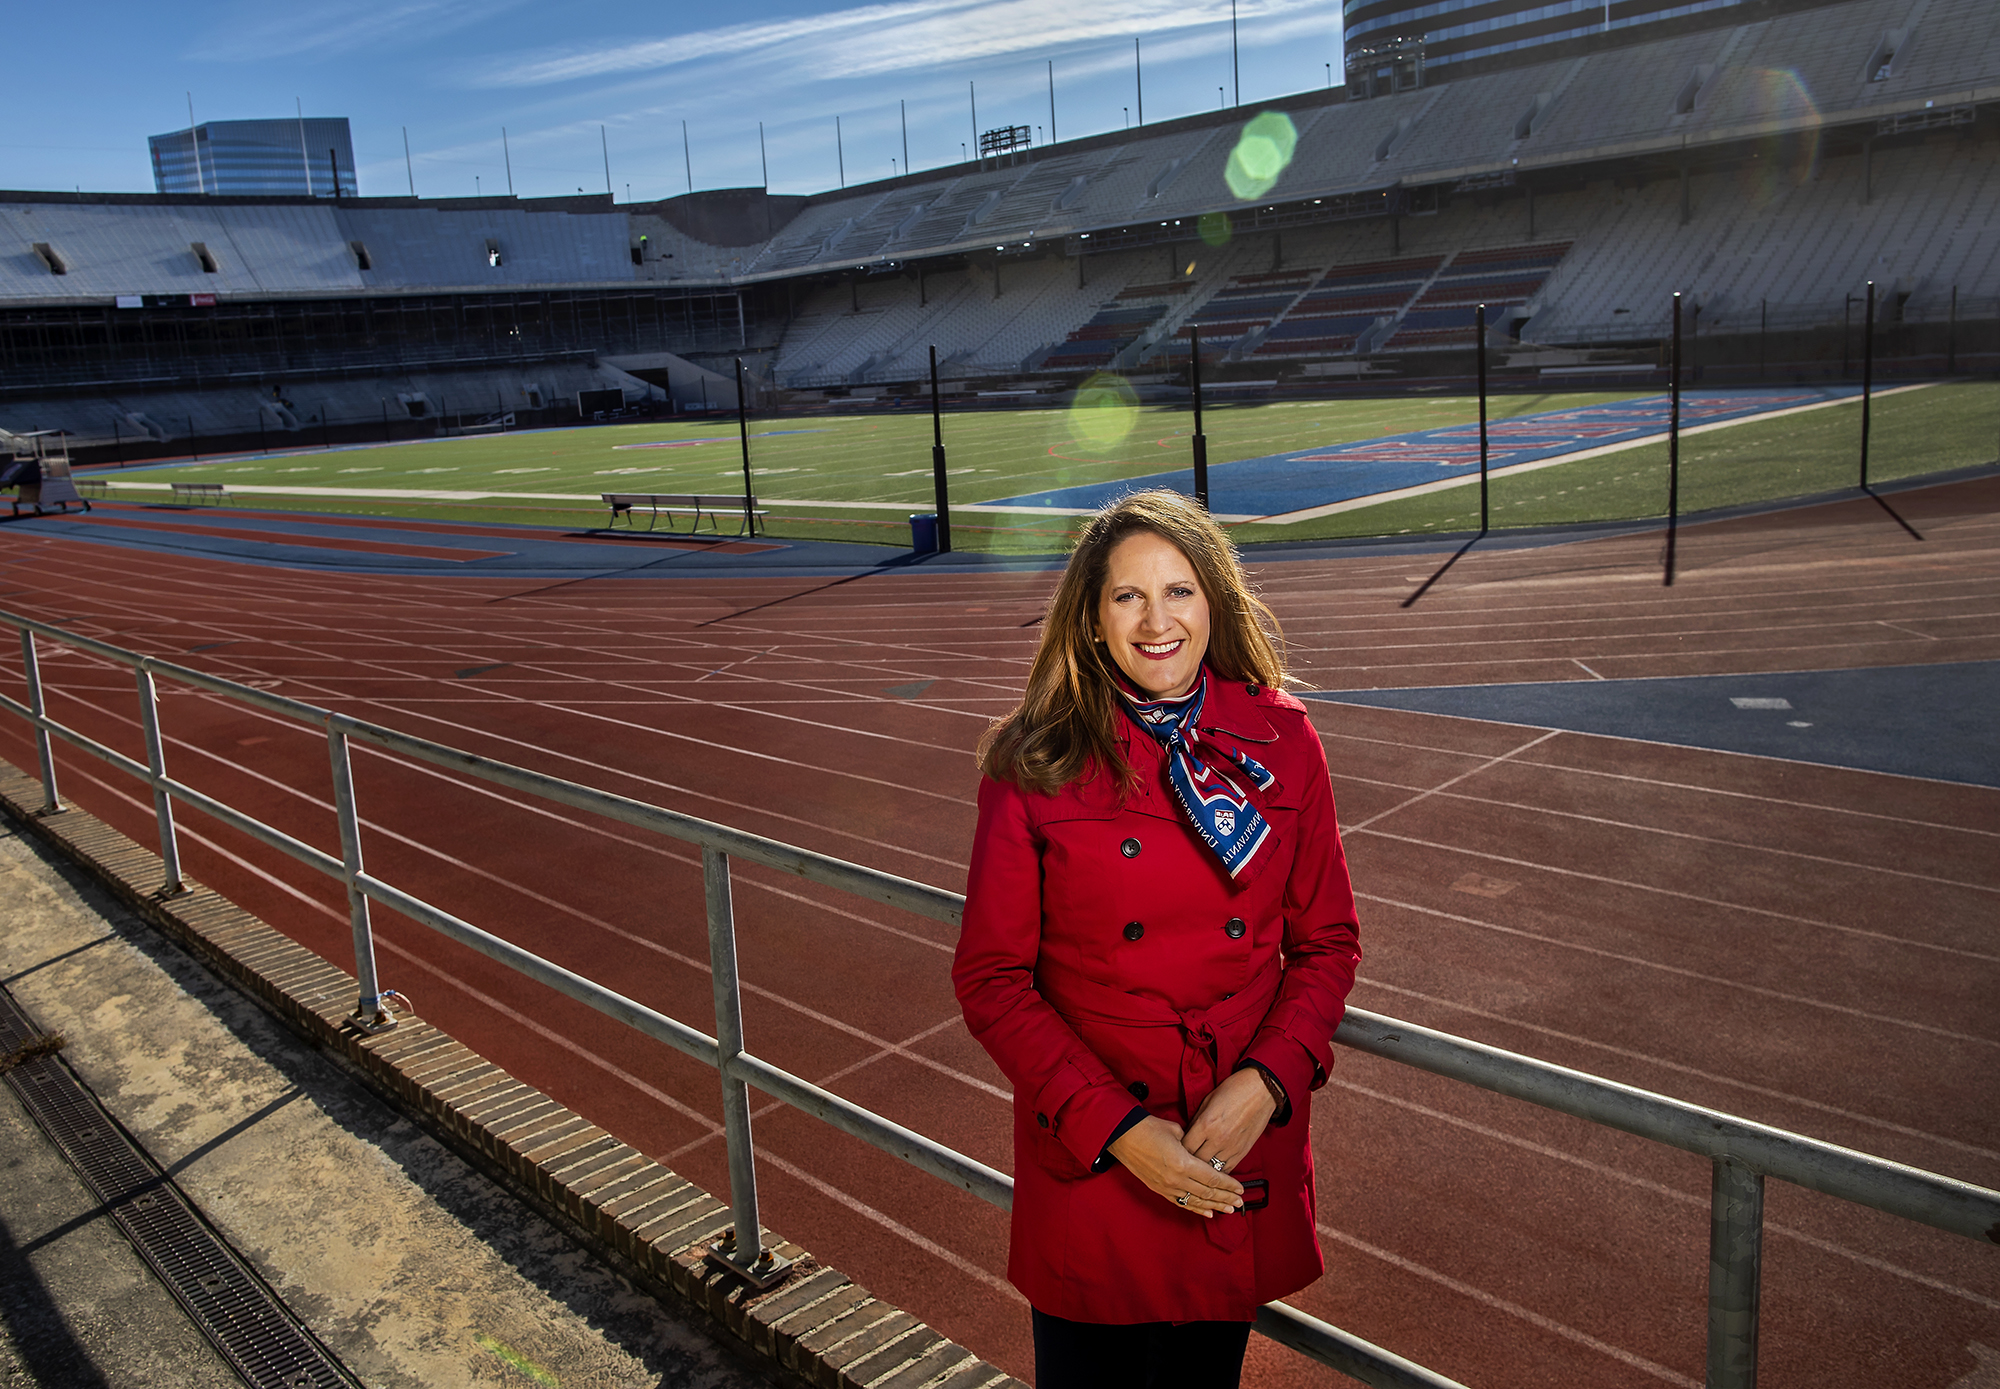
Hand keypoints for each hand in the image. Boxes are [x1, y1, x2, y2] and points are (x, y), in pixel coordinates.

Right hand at [1107, 1116, 1243, 1216]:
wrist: (1122, 1136)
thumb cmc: (1148, 1128)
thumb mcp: (1177, 1131)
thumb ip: (1192, 1143)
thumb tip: (1202, 1150)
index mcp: (1183, 1163)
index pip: (1212, 1177)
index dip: (1228, 1184)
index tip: (1240, 1188)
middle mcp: (1176, 1179)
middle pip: (1207, 1192)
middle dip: (1225, 1197)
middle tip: (1240, 1202)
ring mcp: (1167, 1186)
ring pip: (1196, 1200)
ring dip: (1214, 1205)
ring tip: (1229, 1209)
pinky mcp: (1159, 1189)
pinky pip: (1181, 1202)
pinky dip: (1195, 1208)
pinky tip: (1207, 1212)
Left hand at [1182, 1069, 1277, 1173]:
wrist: (1261, 1090)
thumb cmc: (1234, 1090)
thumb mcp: (1208, 1101)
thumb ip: (1197, 1120)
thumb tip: (1188, 1134)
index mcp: (1206, 1124)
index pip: (1185, 1147)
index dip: (1179, 1150)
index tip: (1177, 1149)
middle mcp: (1217, 1139)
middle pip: (1196, 1161)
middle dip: (1189, 1161)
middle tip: (1185, 1160)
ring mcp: (1231, 1147)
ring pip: (1211, 1169)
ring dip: (1204, 1168)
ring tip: (1199, 1166)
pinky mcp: (1242, 1152)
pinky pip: (1227, 1169)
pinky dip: (1219, 1170)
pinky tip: (1214, 1167)